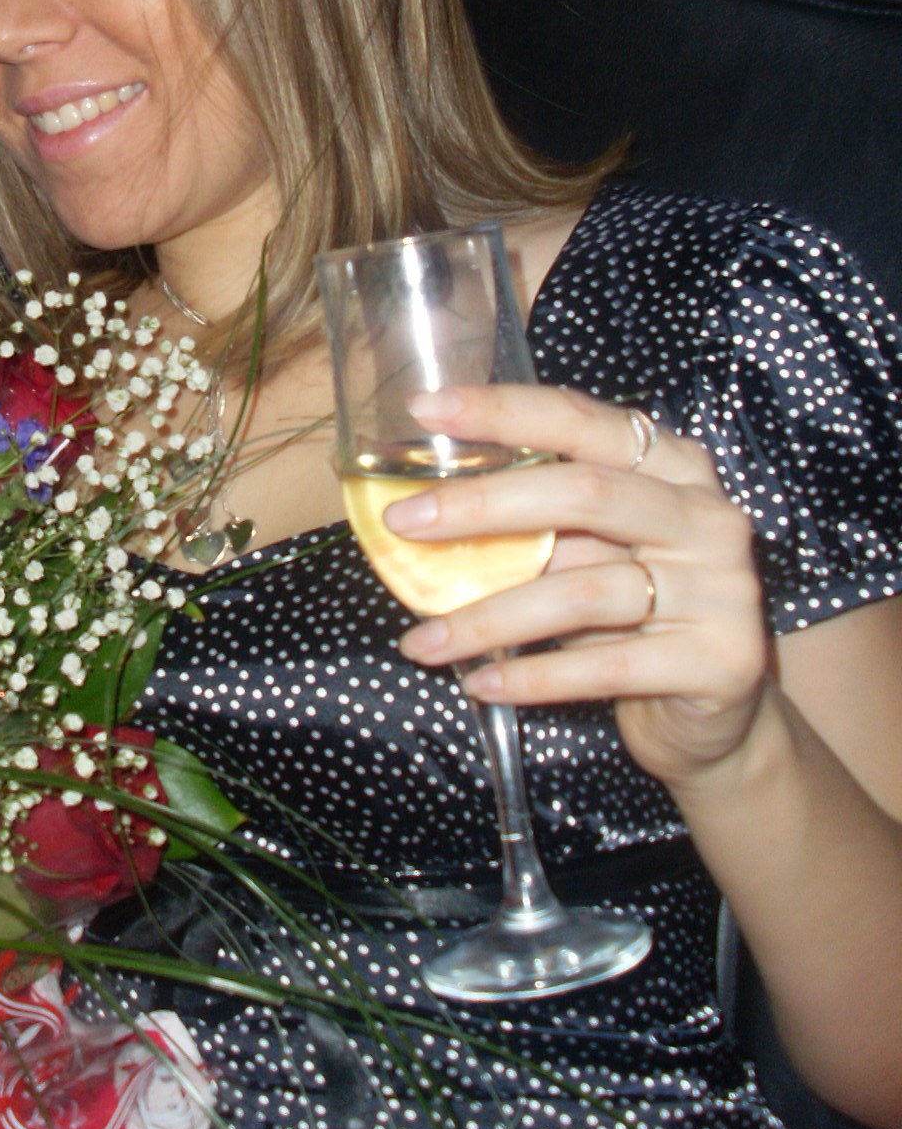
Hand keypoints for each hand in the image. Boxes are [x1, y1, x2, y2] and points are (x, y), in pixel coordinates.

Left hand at [388, 384, 774, 794]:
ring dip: (487, 618)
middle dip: (482, 505)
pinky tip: (480, 683)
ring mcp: (723, 588)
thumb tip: (424, 510)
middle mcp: (706, 516)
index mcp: (674, 467)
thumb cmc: (635, 618)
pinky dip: (531, 676)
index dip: (505, 411)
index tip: (427, 408)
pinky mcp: (720, 661)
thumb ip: (539, 525)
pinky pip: (602, 666)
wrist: (715, 719)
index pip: (583, 420)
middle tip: (405, 523)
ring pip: (582, 591)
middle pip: (585, 493)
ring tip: (422, 642)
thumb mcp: (593, 555)